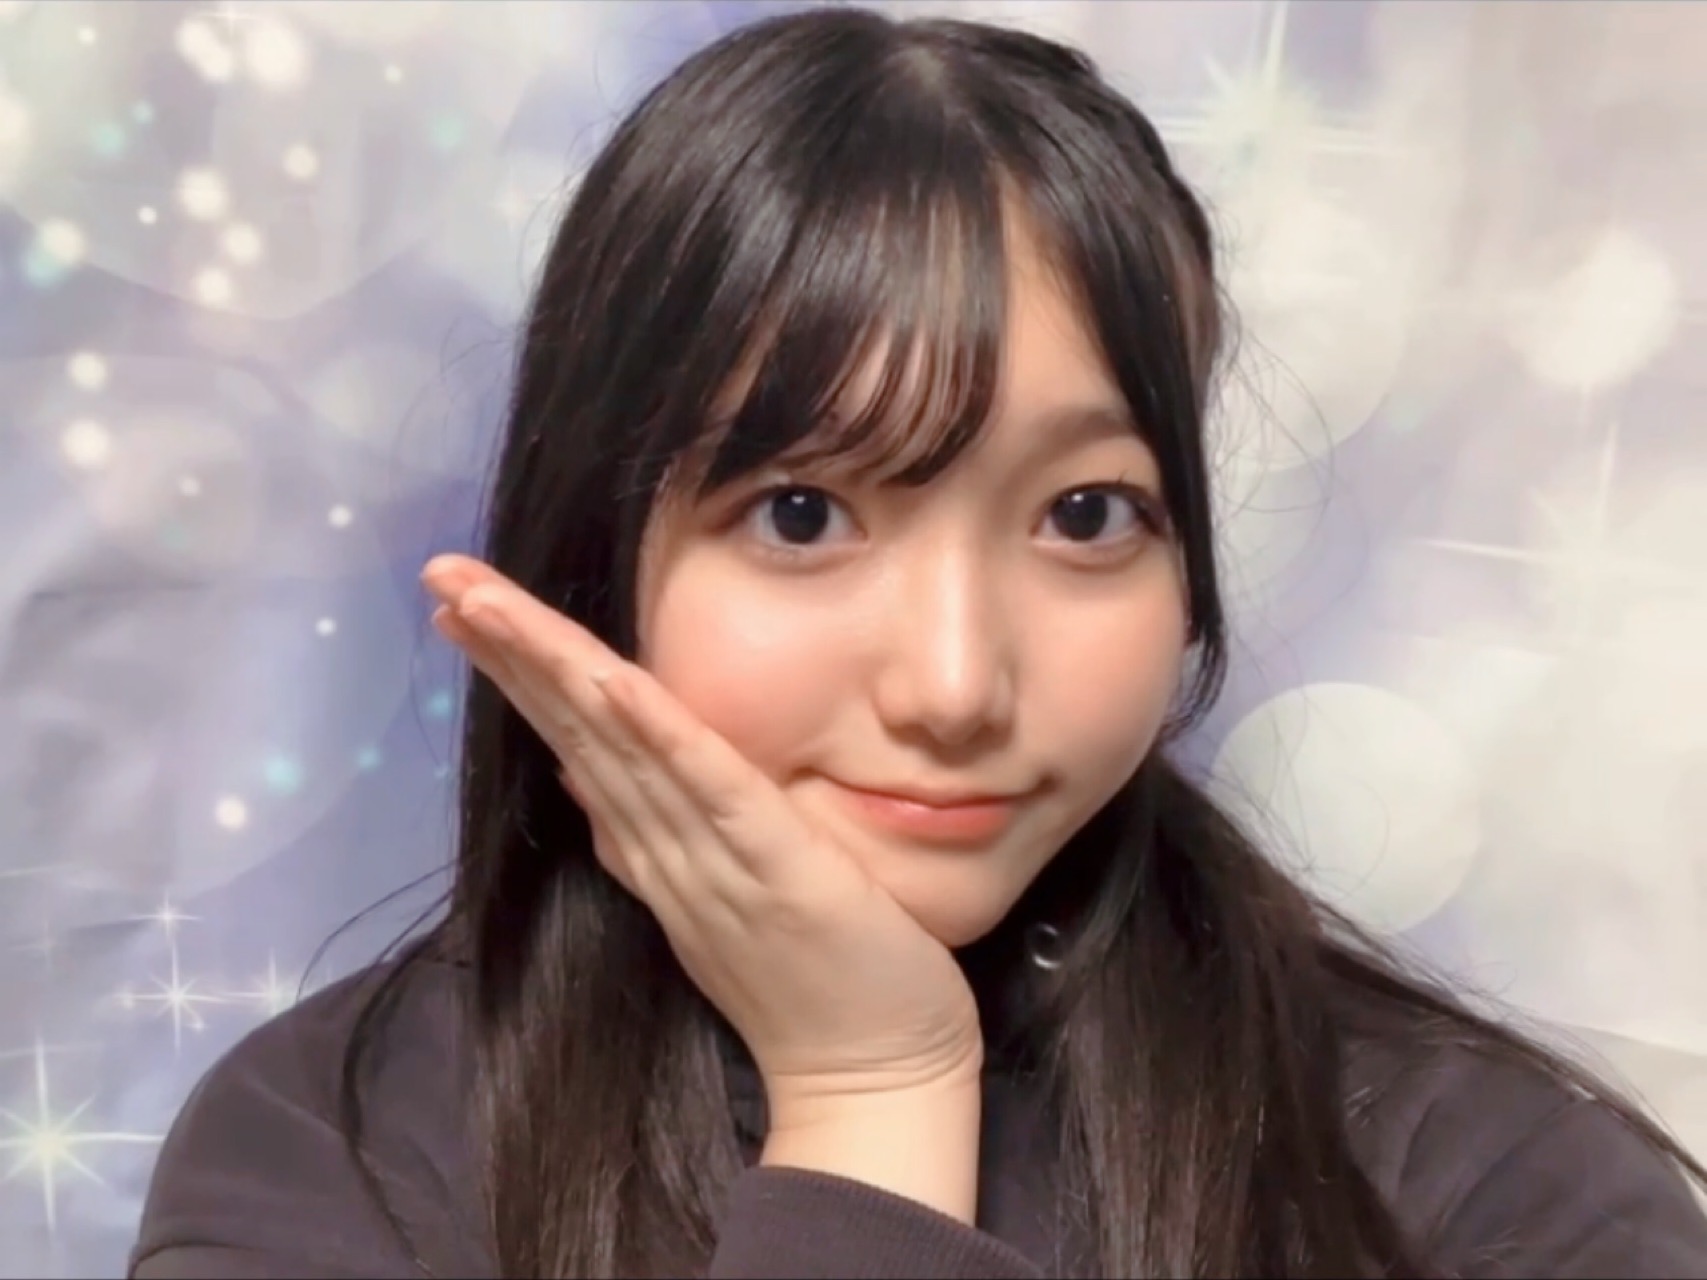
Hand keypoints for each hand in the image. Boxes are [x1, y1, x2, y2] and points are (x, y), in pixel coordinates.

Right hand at [421, 554, 984, 1112]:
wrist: (870, 1080)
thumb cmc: (810, 982)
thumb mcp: (713, 895)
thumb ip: (648, 837)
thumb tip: (583, 779)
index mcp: (652, 847)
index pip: (571, 739)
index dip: (517, 671)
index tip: (463, 606)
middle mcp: (662, 848)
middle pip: (572, 729)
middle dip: (507, 648)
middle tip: (440, 571)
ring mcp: (710, 860)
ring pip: (617, 747)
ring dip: (551, 669)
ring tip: (486, 602)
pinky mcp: (774, 868)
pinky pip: (708, 789)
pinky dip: (656, 734)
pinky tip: (612, 681)